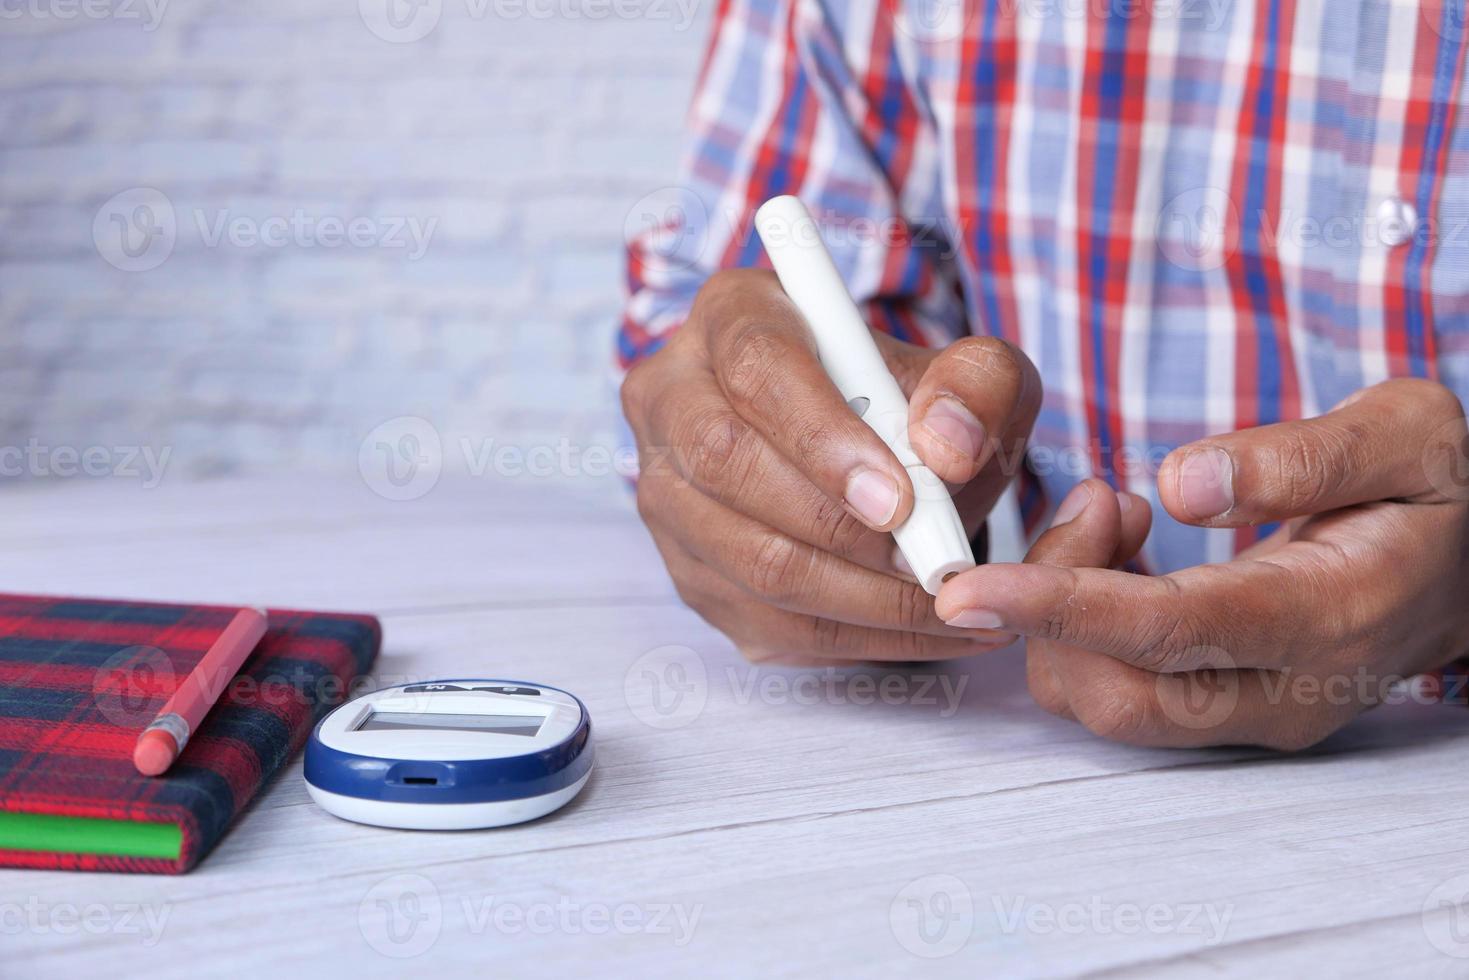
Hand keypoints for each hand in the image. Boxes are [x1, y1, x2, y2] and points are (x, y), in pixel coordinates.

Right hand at [621, 268, 1040, 663]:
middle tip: (929, 562)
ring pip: (744, 557)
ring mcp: (665, 488)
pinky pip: (763, 619)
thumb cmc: (909, 403)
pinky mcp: (686, 568)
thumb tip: (948, 447)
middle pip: (727, 463)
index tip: (898, 498)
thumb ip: (976, 386)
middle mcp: (674, 395)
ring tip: (947, 601)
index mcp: (734, 316)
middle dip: (838, 527)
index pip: (757, 368)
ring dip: (858, 596)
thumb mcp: (968, 372)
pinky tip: (923, 629)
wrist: (875, 457)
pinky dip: (854, 636)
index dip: (823, 438)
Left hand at [936, 379, 1468, 749]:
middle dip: (1053, 604)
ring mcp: (1252, 714)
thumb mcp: (1412, 435)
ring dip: (1066, 608)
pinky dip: (1082, 621)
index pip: (1168, 635)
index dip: (1059, 608)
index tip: (968, 587)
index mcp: (1331, 619)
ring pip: (1102, 701)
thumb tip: (1183, 484)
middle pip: (1115, 695)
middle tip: (1095, 499)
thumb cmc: (1442, 494)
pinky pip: (1116, 686)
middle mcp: (1284, 693)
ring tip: (1115, 510)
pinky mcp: (1223, 711)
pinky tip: (1119, 544)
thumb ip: (1303, 456)